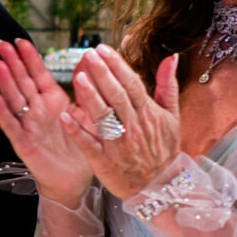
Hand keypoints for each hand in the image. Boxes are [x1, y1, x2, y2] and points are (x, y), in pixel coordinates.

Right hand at [0, 37, 91, 206]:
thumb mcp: (87, 113)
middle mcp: (37, 110)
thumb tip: (89, 59)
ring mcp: (28, 125)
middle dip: (12, 62)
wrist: (75, 179)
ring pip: (14, 98)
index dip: (29, 57)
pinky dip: (1, 110)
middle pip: (22, 82)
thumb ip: (86, 88)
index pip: (39, 74)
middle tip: (1, 43)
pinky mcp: (23, 142)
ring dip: (4, 81)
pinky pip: (10, 124)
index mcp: (52, 101)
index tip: (20, 40)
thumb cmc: (79, 146)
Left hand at [63, 45, 181, 200]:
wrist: (160, 187)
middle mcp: (133, 126)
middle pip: (117, 96)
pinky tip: (64, 116)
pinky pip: (90, 144)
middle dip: (103, 74)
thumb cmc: (163, 150)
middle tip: (88, 54)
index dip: (117, 66)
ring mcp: (118, 144)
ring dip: (91, 97)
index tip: (103, 49)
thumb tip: (172, 57)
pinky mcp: (104, 161)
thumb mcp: (172, 117)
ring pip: (104, 117)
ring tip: (79, 77)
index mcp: (148, 113)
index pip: (132, 84)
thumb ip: (168, 86)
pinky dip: (77, 131)